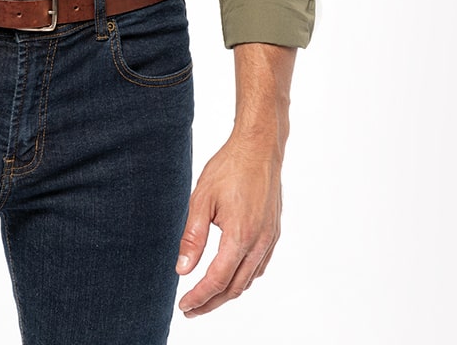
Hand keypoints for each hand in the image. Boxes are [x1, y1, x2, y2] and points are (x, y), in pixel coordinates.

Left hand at [175, 133, 282, 315]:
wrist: (259, 147)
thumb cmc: (229, 167)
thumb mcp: (201, 199)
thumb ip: (193, 237)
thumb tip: (183, 270)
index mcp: (240, 236)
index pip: (217, 280)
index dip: (199, 297)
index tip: (184, 306)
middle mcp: (259, 243)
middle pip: (235, 287)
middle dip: (212, 302)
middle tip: (192, 309)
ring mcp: (269, 238)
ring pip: (249, 279)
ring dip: (228, 292)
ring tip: (207, 295)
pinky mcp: (273, 232)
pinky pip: (259, 265)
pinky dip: (243, 277)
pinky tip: (231, 273)